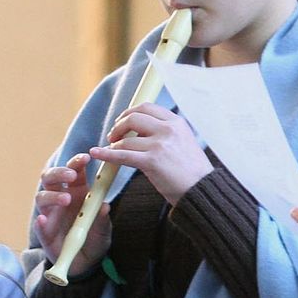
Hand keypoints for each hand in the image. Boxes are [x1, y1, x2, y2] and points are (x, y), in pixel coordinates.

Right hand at [33, 153, 112, 276]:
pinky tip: (42, 220)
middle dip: (60, 172)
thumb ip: (103, 219)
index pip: (73, 171)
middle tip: (72, 175)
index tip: (86, 157)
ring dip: (52, 195)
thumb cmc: (95, 239)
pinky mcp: (45, 233)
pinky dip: (40, 222)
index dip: (77, 162)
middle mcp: (61, 199)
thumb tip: (105, 207)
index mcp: (77, 192)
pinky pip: (39, 226)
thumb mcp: (104, 229)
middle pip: (51, 178)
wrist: (87, 263)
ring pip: (41, 197)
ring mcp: (51, 215)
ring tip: (66, 199)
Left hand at [88, 102, 211, 204]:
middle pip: (133, 118)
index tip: (122, 121)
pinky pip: (122, 155)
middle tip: (113, 136)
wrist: (201, 189)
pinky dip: (106, 154)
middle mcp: (168, 129)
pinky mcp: (152, 161)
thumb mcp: (183, 140)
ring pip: (125, 140)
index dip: (129, 113)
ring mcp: (160, 145)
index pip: (146, 107)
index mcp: (176, 122)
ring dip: (114, 145)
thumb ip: (164, 131)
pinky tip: (96, 153)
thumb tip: (139, 128)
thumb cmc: (191, 170)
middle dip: (118, 126)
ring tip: (111, 150)